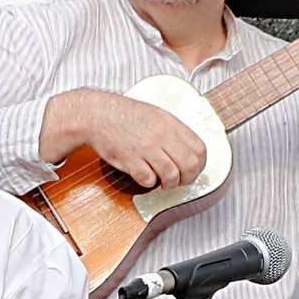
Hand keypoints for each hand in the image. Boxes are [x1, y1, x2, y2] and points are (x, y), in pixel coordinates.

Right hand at [47, 86, 207, 191]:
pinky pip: (148, 179)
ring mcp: (146, 148)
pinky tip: (144, 175)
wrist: (98, 114)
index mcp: (171, 124)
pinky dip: (148, 182)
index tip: (192, 170)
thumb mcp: (156, 116)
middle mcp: (161, 135)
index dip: (199, 165)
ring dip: (168, 183)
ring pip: (171, 175)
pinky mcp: (130, 159)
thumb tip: (190, 151)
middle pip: (190, 165)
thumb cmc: (125, 116)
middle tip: (178, 180)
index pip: (200, 150)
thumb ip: (174, 132)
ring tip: (161, 181)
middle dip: (187, 179)